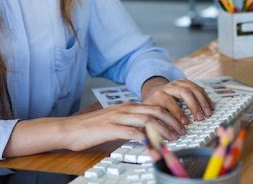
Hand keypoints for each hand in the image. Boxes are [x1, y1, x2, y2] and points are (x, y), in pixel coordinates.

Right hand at [61, 101, 183, 150]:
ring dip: (162, 130)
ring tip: (172, 139)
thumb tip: (147, 133)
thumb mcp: (115, 121)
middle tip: (182, 132)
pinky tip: (151, 145)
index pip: (155, 107)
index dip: (170, 116)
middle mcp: (125, 109)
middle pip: (155, 111)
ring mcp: (118, 117)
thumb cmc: (92, 128)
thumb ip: (131, 124)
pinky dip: (144, 138)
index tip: (180, 125)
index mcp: (128, 106)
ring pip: (147, 120)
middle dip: (172, 122)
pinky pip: (131, 132)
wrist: (70, 129)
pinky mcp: (110, 128)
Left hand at [141, 78, 214, 135]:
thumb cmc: (152, 107)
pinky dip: (205, 97)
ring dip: (202, 101)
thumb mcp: (148, 114)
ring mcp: (177, 83)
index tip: (185, 124)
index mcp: (158, 95)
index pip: (169, 102)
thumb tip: (157, 139)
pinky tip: (210, 106)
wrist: (153, 92)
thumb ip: (152, 125)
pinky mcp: (185, 83)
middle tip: (200, 119)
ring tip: (208, 113)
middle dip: (193, 106)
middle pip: (183, 91)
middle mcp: (168, 87)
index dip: (178, 113)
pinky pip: (197, 87)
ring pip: (192, 88)